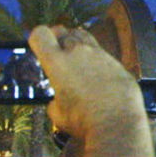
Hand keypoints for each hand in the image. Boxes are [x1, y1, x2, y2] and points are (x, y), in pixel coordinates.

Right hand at [28, 25, 143, 139]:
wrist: (118, 124)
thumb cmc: (84, 121)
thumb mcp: (57, 113)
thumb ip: (54, 100)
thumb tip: (58, 101)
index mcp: (57, 62)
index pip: (40, 34)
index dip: (38, 38)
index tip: (39, 47)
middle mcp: (78, 52)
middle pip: (64, 32)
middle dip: (58, 39)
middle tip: (58, 53)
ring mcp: (100, 55)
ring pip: (85, 38)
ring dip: (78, 44)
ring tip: (77, 60)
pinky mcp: (117, 63)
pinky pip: (103, 54)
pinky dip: (97, 60)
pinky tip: (98, 76)